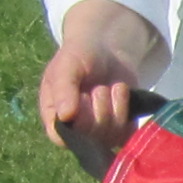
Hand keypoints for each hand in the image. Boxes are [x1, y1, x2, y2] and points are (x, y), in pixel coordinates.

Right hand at [41, 0, 163, 170]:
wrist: (108, 46)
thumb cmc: (81, 53)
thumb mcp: (67, 64)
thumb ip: (62, 87)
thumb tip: (63, 117)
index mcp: (53, 115)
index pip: (62, 135)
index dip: (78, 119)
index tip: (84, 97)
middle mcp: (75, 128)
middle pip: (91, 135)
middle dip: (101, 107)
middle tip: (101, 87)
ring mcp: (99, 131)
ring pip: (111, 135)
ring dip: (116, 107)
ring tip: (112, 88)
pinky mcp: (120, 129)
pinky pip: (127, 134)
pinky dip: (129, 113)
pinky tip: (124, 96)